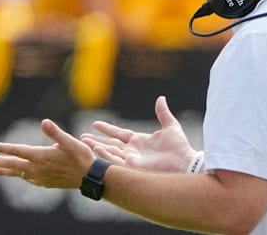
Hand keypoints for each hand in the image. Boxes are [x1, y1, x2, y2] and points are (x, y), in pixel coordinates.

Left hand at [0, 119, 95, 187]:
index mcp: (40, 156)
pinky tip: (17, 174)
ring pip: (17, 173)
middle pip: (12, 164)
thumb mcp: (70, 141)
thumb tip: (44, 121)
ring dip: (3, 170)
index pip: (17, 151)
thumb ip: (55, 132)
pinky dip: (18, 175)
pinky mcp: (45, 183)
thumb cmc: (82, 157)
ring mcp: (40, 177)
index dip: (2, 148)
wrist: (90, 177)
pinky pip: (27, 179)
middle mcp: (37, 168)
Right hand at [81, 96, 197, 172]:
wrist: (185, 162)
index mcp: (139, 141)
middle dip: (95, 141)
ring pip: (109, 152)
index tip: (95, 124)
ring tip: (83, 142)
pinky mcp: (132, 167)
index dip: (107, 129)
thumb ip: (163, 113)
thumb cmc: (180, 148)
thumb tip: (161, 98)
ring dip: (96, 147)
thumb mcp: (170, 126)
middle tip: (81, 137)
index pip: (119, 134)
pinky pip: (115, 161)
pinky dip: (105, 155)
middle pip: (110, 144)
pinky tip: (95, 150)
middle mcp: (133, 151)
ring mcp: (131, 160)